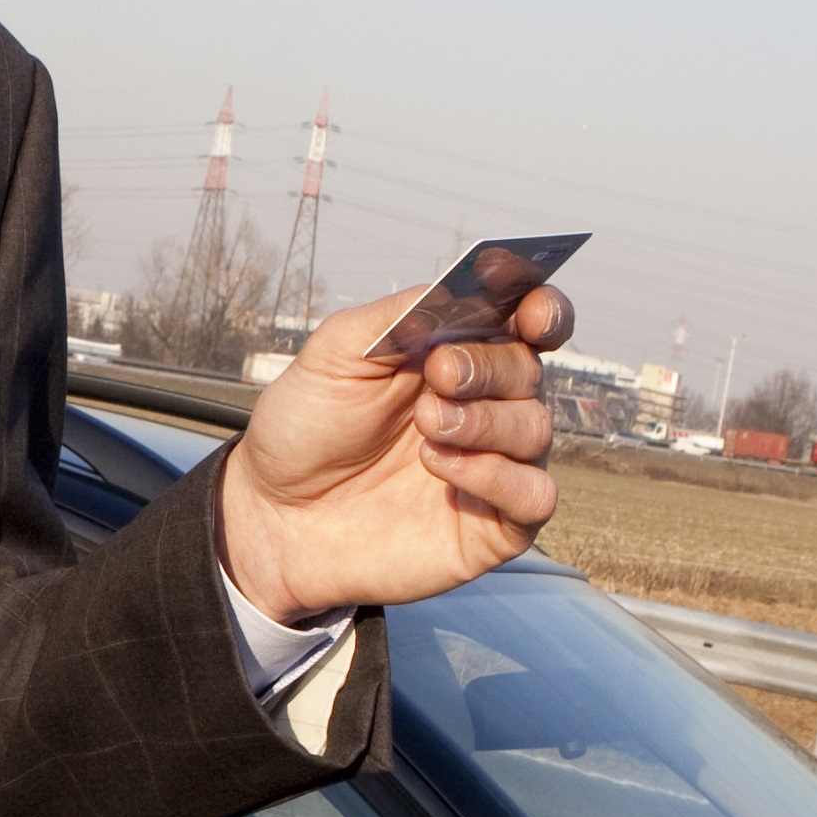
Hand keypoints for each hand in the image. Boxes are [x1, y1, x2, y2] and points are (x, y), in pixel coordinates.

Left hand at [216, 274, 576, 625]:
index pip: (528, 323)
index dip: (542, 310)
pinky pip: (536, 496)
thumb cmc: (307, 429)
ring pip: (536, 430)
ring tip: (428, 423)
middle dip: (491, 366)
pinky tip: (441, 465)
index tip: (529, 309)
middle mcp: (484, 406)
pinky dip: (498, 475)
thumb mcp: (335, 354)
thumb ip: (399, 316)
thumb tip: (462, 289)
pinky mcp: (493, 526)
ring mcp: (493, 466)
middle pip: (530, 370)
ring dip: (486, 420)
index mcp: (457, 355)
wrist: (274, 513)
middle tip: (441, 373)